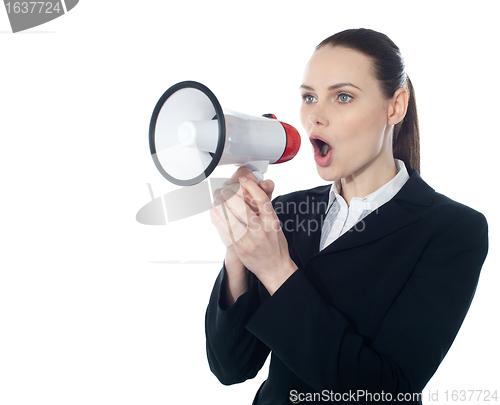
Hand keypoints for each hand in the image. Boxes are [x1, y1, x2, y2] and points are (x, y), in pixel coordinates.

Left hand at [212, 174, 297, 294]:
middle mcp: (261, 230)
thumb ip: (266, 212)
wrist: (276, 269)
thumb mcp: (276, 226)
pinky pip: (227, 232)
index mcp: (272, 222)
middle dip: (232, 196)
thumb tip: (256, 195)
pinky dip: (219, 220)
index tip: (243, 180)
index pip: (261, 200)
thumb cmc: (276, 247)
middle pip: (244, 208)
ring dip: (222, 206)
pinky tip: (214, 212)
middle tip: (225, 188)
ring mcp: (250, 240)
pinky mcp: (241, 248)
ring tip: (217, 197)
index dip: (251, 187)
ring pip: (233, 219)